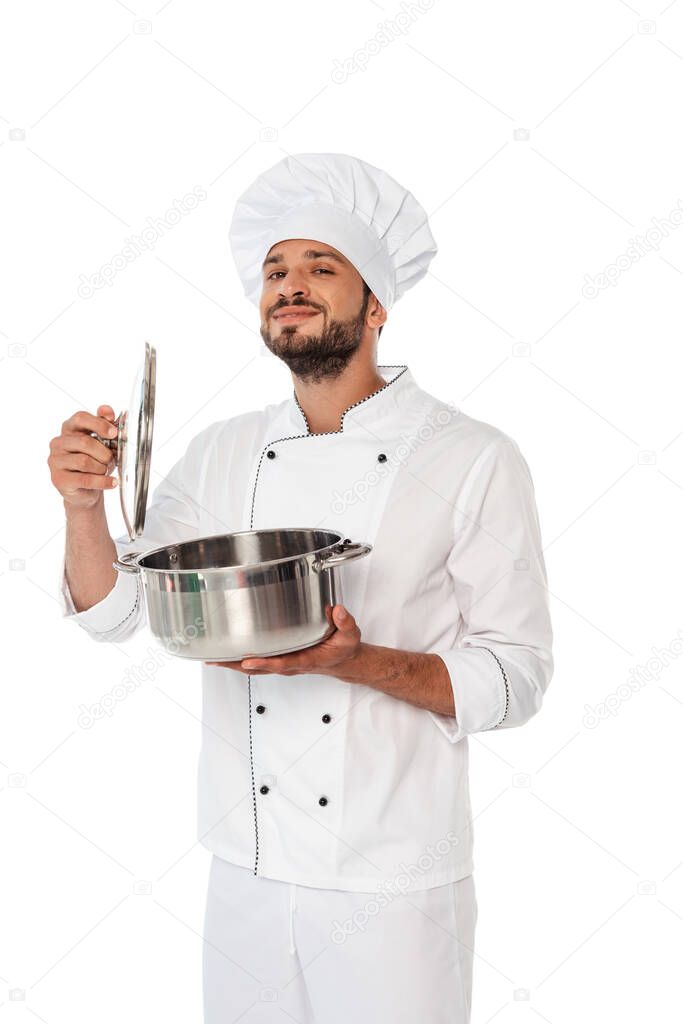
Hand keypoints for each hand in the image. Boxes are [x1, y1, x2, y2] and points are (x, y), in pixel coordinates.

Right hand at [48, 405, 118, 508]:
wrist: (85, 491)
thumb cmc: (94, 462)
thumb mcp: (103, 443)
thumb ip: (107, 427)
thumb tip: (119, 413)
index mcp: (68, 429)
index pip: (80, 418)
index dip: (99, 423)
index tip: (114, 432)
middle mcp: (58, 443)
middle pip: (85, 442)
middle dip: (104, 452)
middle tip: (112, 459)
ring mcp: (55, 461)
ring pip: (84, 461)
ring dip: (102, 467)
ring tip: (106, 470)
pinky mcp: (59, 479)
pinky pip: (85, 479)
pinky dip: (103, 481)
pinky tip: (112, 482)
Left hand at [205, 604, 361, 675]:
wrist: (344, 662)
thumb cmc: (344, 649)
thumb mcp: (350, 635)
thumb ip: (345, 622)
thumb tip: (337, 610)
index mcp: (305, 660)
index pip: (281, 663)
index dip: (263, 662)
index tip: (247, 659)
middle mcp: (290, 664)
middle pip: (258, 669)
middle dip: (235, 665)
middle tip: (215, 660)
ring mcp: (283, 664)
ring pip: (253, 668)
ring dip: (232, 664)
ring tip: (212, 658)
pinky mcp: (280, 660)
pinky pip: (255, 663)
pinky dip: (239, 660)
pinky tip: (227, 653)